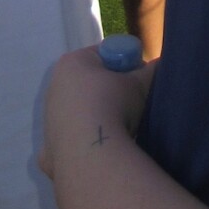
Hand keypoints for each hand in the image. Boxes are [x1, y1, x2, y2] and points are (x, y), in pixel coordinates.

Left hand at [40, 45, 154, 180]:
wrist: (91, 154)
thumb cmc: (113, 106)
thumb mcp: (140, 84)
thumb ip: (151, 71)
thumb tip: (160, 65)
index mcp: (72, 63)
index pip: (103, 54)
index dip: (124, 64)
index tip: (138, 79)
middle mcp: (54, 87)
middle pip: (89, 83)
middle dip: (110, 92)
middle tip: (131, 104)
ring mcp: (49, 120)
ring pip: (78, 112)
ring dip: (97, 117)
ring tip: (119, 130)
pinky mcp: (49, 149)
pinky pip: (70, 140)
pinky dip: (84, 142)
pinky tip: (99, 149)